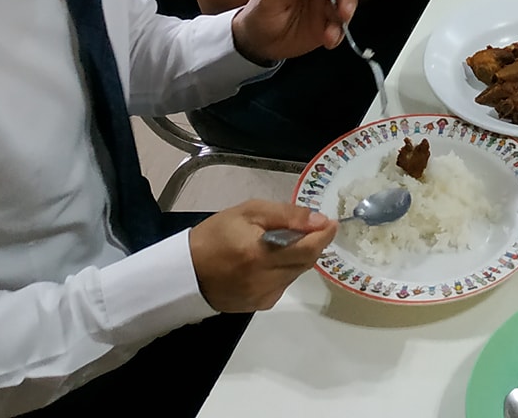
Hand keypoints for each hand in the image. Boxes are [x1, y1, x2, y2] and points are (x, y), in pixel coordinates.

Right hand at [189, 199, 334, 312]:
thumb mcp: (248, 212)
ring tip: (283, 242)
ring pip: (296, 274)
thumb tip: (319, 221)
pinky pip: (283, 285)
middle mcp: (265, 281)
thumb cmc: (215, 235)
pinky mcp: (259, 306)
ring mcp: (262, 297)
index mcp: (260, 255)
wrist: (185, 272)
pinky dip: (285, 270)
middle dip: (313, 244)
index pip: (307, 249)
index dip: (324, 236)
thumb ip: (286, 215)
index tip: (331, 223)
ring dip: (298, 257)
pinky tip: (270, 260)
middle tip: (308, 228)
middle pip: (306, 263)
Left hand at [230, 0, 357, 61]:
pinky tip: (328, 42)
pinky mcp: (327, 26)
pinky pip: (340, 28)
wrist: (256, 42)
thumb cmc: (259, 12)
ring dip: (345, 16)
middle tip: (342, 12)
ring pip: (346, 4)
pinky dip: (338, 34)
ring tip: (331, 33)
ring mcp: (324, 6)